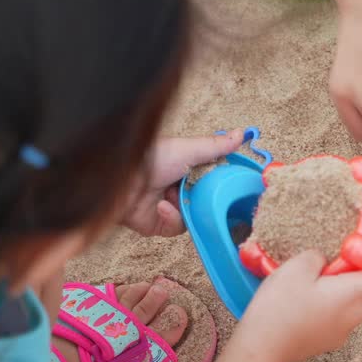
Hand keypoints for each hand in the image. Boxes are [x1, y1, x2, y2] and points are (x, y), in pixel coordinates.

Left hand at [123, 130, 245, 236]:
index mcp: (186, 169)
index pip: (214, 178)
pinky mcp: (159, 224)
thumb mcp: (188, 149)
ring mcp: (170, 207)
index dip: (224, 182)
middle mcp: (179, 188)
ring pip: (196, 216)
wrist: (119, 179)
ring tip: (176, 197)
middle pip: (207, 200)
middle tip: (209, 195)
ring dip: (187, 207)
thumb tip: (241, 133)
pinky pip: (178, 227)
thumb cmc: (149, 158)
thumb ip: (215, 146)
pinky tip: (162, 206)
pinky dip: (172, 217)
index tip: (237, 184)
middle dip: (208, 199)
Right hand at [239, 251, 361, 361]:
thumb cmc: (280, 306)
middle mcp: (353, 316)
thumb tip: (323, 260)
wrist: (263, 346)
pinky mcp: (328, 342)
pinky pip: (342, 323)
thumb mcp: (296, 267)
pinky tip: (309, 306)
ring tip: (320, 288)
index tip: (349, 259)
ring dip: (350, 296)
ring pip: (360, 310)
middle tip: (339, 271)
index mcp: (352, 296)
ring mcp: (342, 333)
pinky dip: (336, 312)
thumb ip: (317, 256)